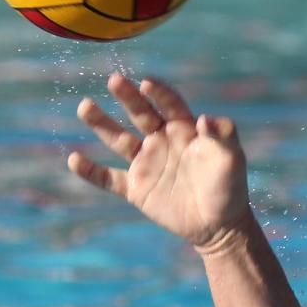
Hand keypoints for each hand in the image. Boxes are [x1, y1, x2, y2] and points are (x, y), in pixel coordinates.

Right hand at [67, 75, 249, 250]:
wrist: (219, 227)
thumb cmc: (230, 189)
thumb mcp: (232, 160)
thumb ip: (224, 136)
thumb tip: (205, 119)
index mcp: (184, 129)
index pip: (169, 104)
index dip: (159, 93)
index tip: (148, 84)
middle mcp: (161, 141)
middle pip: (140, 113)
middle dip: (127, 96)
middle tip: (114, 80)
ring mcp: (146, 164)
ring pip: (119, 139)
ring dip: (101, 123)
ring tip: (85, 106)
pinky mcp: (136, 189)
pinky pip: (109, 178)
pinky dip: (91, 171)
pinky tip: (73, 160)